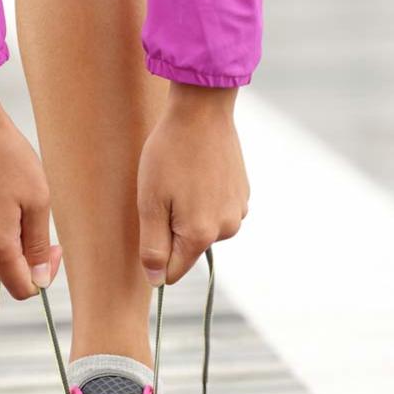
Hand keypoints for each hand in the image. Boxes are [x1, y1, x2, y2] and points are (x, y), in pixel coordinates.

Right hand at [0, 76, 59, 299]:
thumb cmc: (9, 159)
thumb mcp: (37, 201)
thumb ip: (38, 245)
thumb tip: (39, 282)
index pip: (22, 288)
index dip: (45, 276)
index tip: (55, 248)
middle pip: (12, 266)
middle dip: (31, 247)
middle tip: (40, 209)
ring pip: (1, 248)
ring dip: (18, 230)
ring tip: (18, 193)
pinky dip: (3, 220)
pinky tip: (4, 190)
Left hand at [138, 84, 247, 286]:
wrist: (203, 112)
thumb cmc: (169, 154)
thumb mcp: (150, 202)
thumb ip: (153, 247)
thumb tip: (156, 281)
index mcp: (201, 235)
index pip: (173, 271)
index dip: (154, 255)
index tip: (150, 222)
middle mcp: (227, 229)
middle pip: (189, 249)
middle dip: (173, 229)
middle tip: (165, 193)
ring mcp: (239, 211)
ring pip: (204, 229)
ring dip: (190, 214)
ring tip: (183, 179)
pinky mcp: (244, 194)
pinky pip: (217, 210)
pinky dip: (205, 199)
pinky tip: (198, 173)